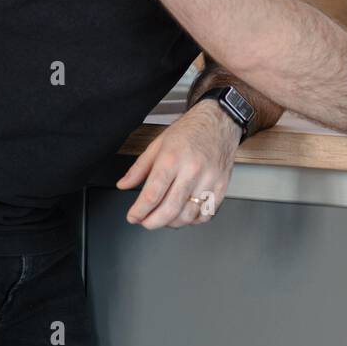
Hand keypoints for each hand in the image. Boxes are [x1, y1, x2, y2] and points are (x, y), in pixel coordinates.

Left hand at [116, 99, 241, 228]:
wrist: (219, 122)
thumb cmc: (190, 131)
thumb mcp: (158, 144)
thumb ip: (139, 168)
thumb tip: (124, 185)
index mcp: (172, 159)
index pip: (152, 195)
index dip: (139, 211)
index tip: (133, 217)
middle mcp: (192, 170)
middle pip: (170, 209)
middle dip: (153, 222)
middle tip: (145, 221)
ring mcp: (209, 179)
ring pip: (188, 215)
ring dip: (172, 223)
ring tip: (164, 218)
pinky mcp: (222, 186)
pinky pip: (206, 214)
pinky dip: (193, 220)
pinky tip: (184, 214)